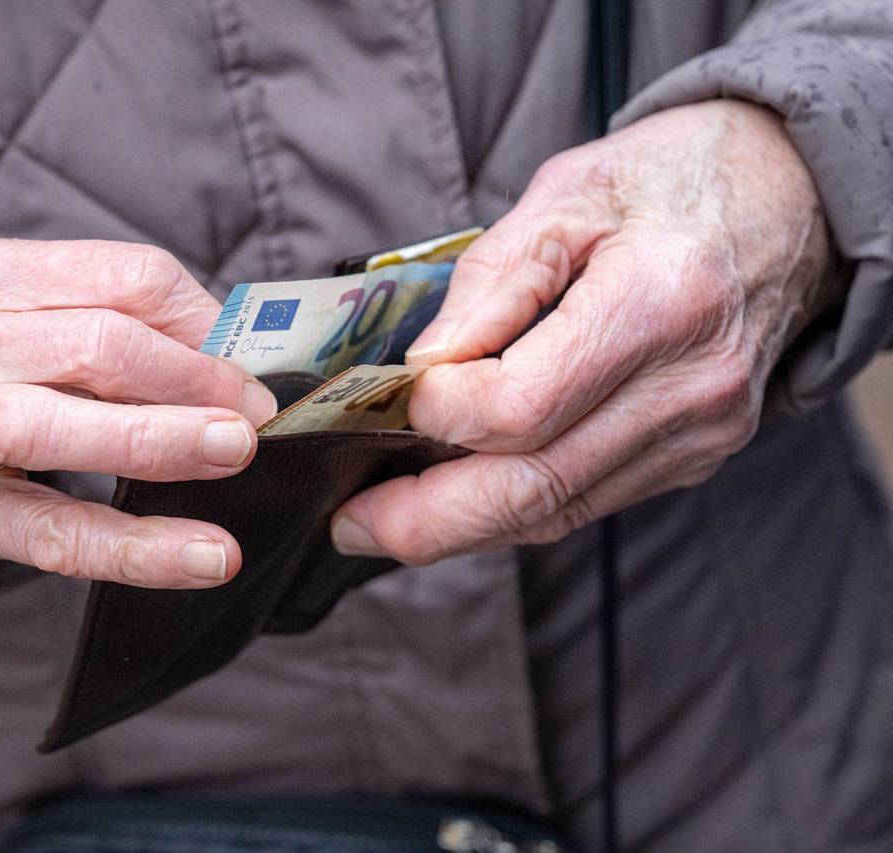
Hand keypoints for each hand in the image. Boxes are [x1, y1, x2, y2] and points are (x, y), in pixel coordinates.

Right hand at [0, 238, 277, 586]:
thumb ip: (95, 320)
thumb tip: (225, 354)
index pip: (122, 277)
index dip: (202, 322)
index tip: (243, 363)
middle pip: (100, 343)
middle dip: (196, 378)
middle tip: (255, 415)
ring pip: (63, 423)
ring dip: (166, 437)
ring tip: (236, 452)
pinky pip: (54, 531)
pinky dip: (139, 548)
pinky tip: (204, 556)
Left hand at [331, 100, 839, 562]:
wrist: (789, 202)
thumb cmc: (668, 182)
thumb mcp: (567, 193)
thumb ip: (491, 282)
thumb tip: (423, 368)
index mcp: (658, 303)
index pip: (521, 409)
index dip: (439, 415)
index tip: (390, 396)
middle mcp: (689, 388)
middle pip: (534, 489)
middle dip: (425, 520)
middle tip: (349, 522)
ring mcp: (699, 434)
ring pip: (556, 512)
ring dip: (460, 527)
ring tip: (382, 520)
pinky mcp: (694, 457)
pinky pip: (584, 501)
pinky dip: (512, 508)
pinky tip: (457, 499)